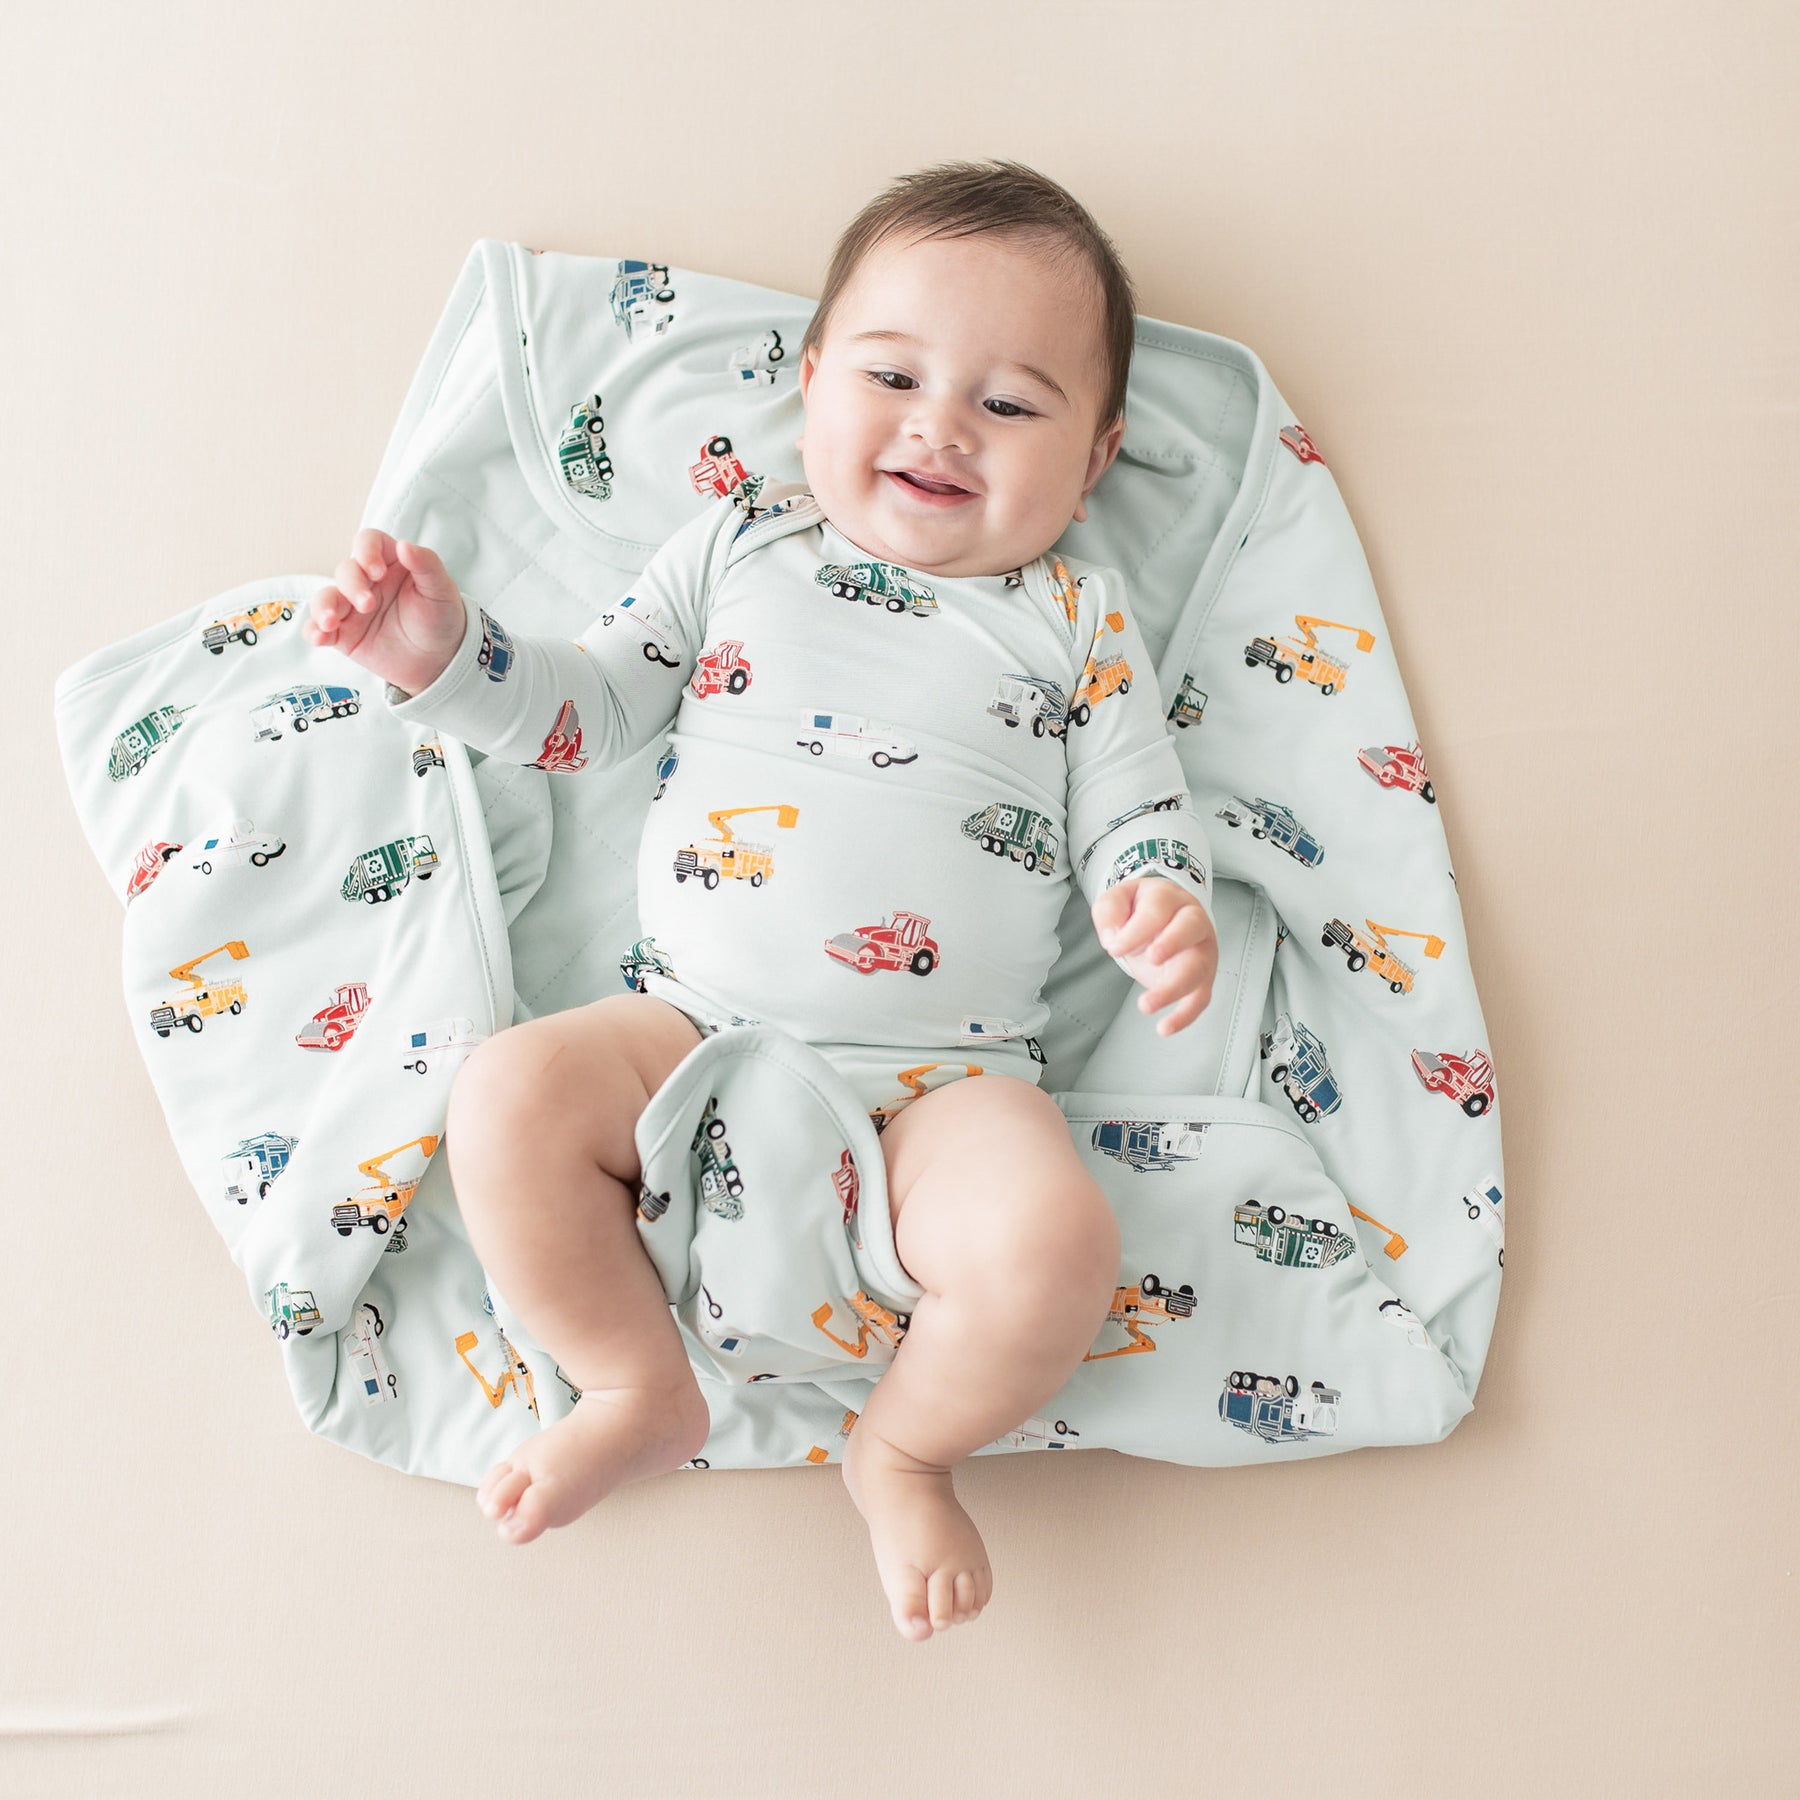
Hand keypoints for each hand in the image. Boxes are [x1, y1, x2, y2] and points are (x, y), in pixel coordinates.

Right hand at [302, 530, 467, 696]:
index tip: (377, 570)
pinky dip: (314, 630)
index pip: (368, 542)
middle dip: (352, 585)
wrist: (440, 660)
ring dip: (323, 606)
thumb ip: (427, 565)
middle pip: (346, 570)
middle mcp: (367, 581)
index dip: (366, 551)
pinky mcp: (343, 633)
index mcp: (390, 563)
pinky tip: (319, 636)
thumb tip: (405, 545)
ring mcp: (352, 607)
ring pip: (326, 597)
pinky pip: (319, 628)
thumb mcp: (442, 590)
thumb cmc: (441, 619)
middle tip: (368, 604)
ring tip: (331, 621)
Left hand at [1091, 875, 1217, 1035]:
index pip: (1157, 910)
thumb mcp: (1118, 900)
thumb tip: (1112, 938)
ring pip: (1197, 968)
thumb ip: (1109, 911)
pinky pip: (1200, 998)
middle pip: (1190, 929)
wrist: (1165, 918)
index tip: (1114, 948)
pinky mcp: (1203, 977)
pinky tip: (1165, 1027)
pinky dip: (1185, 1016)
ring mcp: (1202, 950)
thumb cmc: (1142, 910)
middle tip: (1151, 959)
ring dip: (1173, 988)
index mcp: (1169, 898)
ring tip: (1145, 1005)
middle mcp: (1193, 921)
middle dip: (1172, 944)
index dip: (1136, 930)